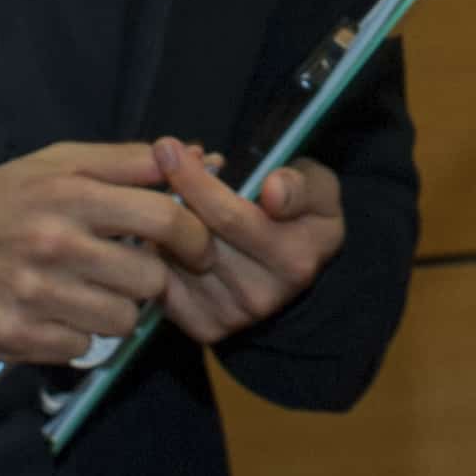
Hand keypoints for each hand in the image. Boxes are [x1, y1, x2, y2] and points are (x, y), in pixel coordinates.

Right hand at [0, 142, 217, 365]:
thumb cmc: (4, 201)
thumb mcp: (59, 164)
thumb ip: (129, 161)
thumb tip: (204, 156)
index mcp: (70, 194)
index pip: (164, 219)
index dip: (193, 235)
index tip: (194, 245)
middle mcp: (54, 244)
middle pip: (150, 278)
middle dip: (149, 276)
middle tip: (128, 269)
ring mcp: (35, 294)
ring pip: (122, 320)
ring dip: (116, 309)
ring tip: (90, 291)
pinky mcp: (17, 336)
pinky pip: (84, 347)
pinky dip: (78, 335)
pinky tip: (57, 313)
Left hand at [149, 140, 346, 345]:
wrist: (295, 269)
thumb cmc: (301, 214)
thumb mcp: (318, 189)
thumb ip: (300, 185)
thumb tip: (273, 191)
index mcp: (293, 260)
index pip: (230, 217)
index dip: (195, 180)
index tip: (170, 149)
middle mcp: (262, 295)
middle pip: (196, 238)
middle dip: (172, 192)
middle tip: (158, 156)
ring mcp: (231, 316)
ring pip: (174, 259)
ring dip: (161, 222)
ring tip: (166, 192)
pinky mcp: (204, 327)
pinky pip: (164, 283)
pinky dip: (157, 252)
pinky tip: (166, 230)